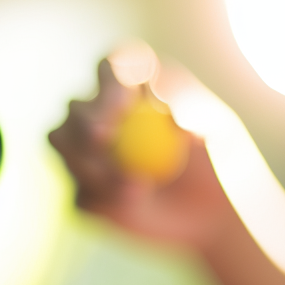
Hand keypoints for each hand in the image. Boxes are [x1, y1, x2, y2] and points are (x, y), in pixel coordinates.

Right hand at [48, 49, 231, 251]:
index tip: (120, 106)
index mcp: (134, 87)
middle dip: (83, 122)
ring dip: (91, 166)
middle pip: (75, 107)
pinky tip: (136, 205)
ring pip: (62, 146)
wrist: (218, 214)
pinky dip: (104, 202)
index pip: (111, 70)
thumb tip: (155, 88)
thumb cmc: (222, 164)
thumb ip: (187, 106)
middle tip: (102, 142)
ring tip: (140, 188)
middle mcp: (103, 116)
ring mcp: (87, 156)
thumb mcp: (217, 131)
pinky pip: (79, 195)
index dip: (108, 84)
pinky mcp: (86, 193)